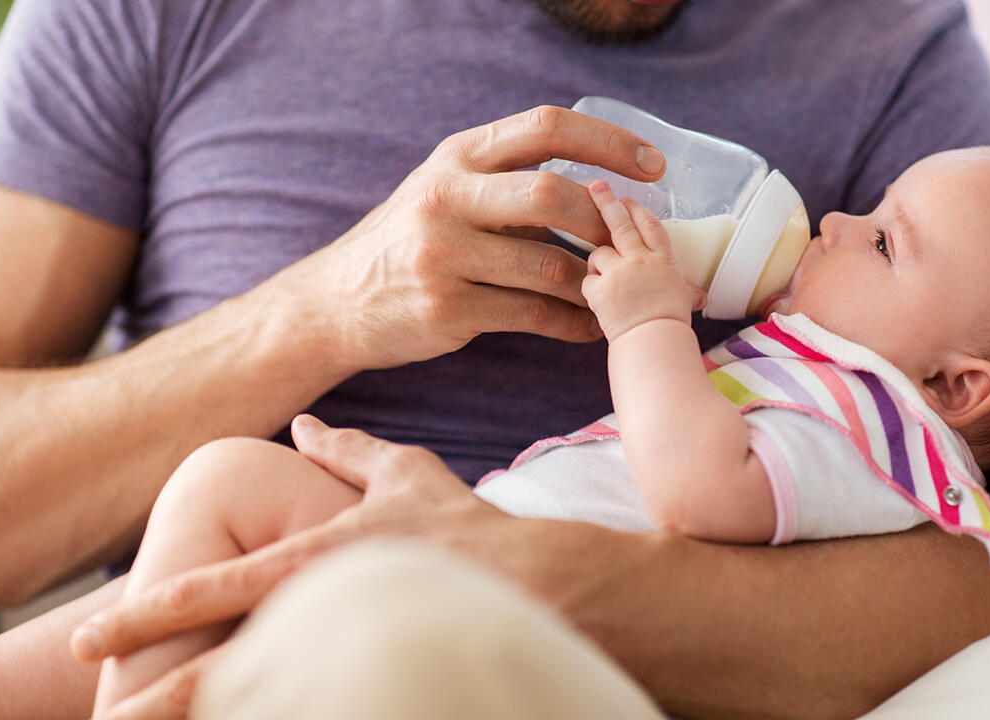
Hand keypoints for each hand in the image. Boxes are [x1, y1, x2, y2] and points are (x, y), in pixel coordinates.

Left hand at [71, 415, 494, 718]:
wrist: (547, 585)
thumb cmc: (470, 527)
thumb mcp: (405, 475)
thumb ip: (347, 450)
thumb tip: (299, 425)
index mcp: (317, 559)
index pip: (217, 586)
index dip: (149, 610)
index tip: (92, 632)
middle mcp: (323, 609)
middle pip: (221, 666)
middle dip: (156, 698)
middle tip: (103, 716)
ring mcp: (351, 651)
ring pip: (260, 700)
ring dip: (205, 717)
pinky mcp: (379, 681)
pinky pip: (317, 706)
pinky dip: (278, 716)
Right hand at [278, 106, 668, 372]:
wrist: (336, 302)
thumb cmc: (410, 241)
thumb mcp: (447, 189)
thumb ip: (508, 181)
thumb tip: (603, 186)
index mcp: (457, 156)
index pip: (545, 128)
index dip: (608, 141)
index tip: (652, 165)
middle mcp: (447, 197)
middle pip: (550, 196)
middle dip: (602, 222)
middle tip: (630, 243)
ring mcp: (443, 255)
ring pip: (549, 267)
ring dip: (595, 284)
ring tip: (617, 293)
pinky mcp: (447, 309)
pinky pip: (534, 316)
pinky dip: (573, 324)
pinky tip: (589, 327)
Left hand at [581, 180, 703, 340]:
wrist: (655, 342)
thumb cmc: (672, 326)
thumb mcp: (683, 301)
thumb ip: (686, 292)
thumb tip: (700, 297)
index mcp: (663, 260)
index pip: (650, 225)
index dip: (639, 210)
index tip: (629, 199)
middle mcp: (640, 260)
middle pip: (620, 223)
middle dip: (607, 201)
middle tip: (597, 186)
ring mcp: (617, 273)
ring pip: (598, 252)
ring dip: (599, 261)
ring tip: (606, 277)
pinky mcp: (598, 290)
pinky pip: (587, 280)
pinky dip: (591, 288)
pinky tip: (600, 299)